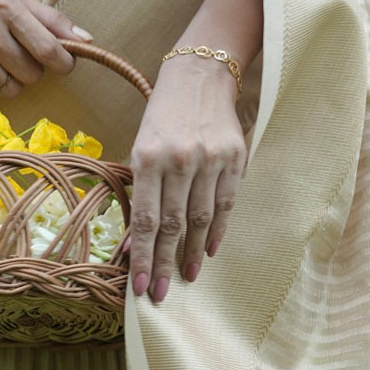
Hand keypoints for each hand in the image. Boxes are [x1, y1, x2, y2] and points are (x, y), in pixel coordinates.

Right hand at [0, 0, 91, 107]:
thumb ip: (51, 19)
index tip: (62, 63)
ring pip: (10, 90)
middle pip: (31, 75)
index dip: (63, 63)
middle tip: (17, 55)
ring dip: (10, 80)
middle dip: (31, 69)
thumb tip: (87, 41)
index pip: (48, 50)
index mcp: (6, 8)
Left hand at [126, 52, 247, 302]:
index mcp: (148, 157)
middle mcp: (180, 160)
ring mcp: (211, 159)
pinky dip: (217, 230)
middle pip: (174, 225)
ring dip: (193, 253)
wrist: (200, 76)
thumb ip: (139, 194)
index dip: (144, 256)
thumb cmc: (162, 117)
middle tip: (161, 293)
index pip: (147, 219)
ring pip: (201, 218)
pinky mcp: (235, 157)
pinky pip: (227, 203)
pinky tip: (209, 251)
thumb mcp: (140, 148)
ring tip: (186, 277)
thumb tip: (134, 244)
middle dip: (165, 264)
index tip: (139, 286)